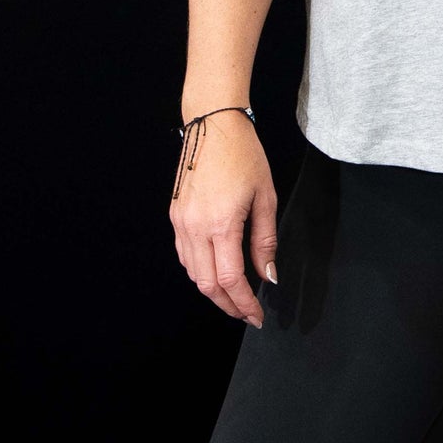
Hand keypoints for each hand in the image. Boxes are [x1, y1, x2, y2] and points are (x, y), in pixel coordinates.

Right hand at [169, 109, 278, 328]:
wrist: (213, 125)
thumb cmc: (244, 155)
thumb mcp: (265, 197)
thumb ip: (265, 241)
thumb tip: (267, 276)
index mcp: (222, 223)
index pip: (231, 280)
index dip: (245, 304)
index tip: (257, 317)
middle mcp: (196, 227)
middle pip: (208, 285)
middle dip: (228, 305)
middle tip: (247, 313)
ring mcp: (181, 222)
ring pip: (193, 274)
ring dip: (213, 291)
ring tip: (235, 296)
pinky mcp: (175, 216)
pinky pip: (185, 255)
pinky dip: (200, 271)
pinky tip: (216, 271)